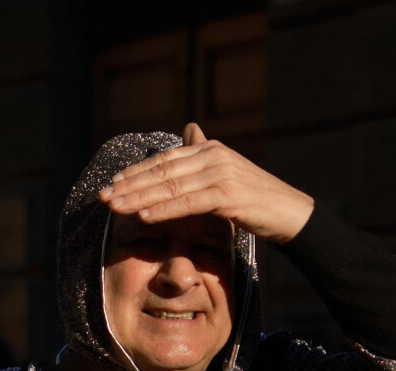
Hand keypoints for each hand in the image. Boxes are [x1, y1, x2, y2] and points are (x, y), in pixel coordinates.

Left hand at [98, 122, 314, 243]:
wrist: (291, 214)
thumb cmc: (258, 199)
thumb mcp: (228, 173)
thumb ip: (205, 154)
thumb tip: (189, 129)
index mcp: (210, 149)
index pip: (165, 159)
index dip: (137, 171)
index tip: (113, 184)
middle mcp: (213, 155)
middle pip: (162, 171)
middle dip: (130, 185)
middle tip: (103, 197)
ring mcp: (221, 173)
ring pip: (170, 186)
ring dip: (139, 198)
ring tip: (115, 207)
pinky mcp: (228, 194)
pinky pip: (188, 203)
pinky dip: (164, 209)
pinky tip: (144, 216)